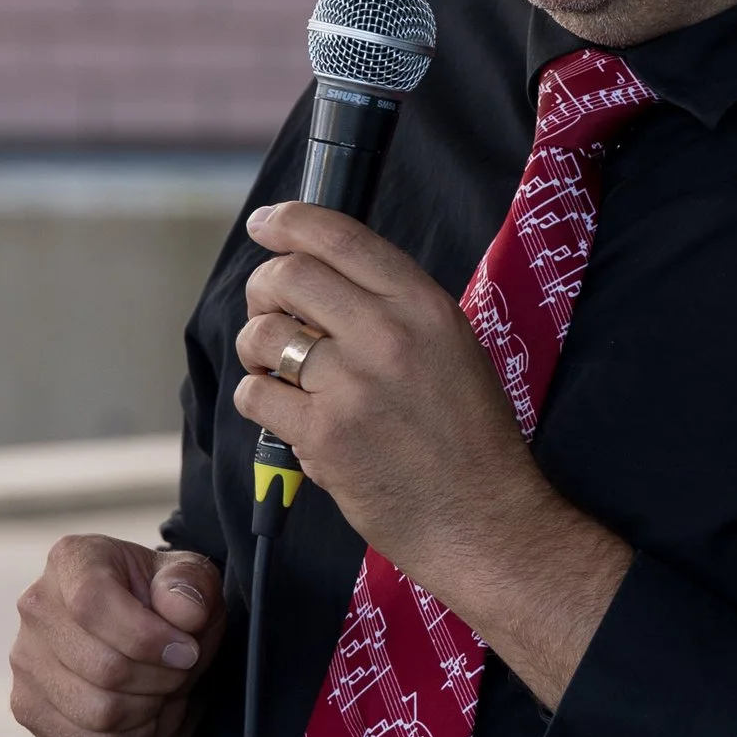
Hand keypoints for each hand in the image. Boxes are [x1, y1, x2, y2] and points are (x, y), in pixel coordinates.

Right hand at [10, 535, 223, 736]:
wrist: (147, 639)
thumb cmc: (167, 601)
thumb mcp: (193, 578)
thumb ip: (192, 584)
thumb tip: (184, 611)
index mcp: (73, 559)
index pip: (93, 603)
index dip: (147, 637)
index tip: (186, 649)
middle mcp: (36, 607)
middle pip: (102, 667)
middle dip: (160, 677)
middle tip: (182, 668)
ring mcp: (25, 661)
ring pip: (97, 712)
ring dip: (149, 709)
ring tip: (165, 688)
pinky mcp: (27, 707)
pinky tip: (145, 712)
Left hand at [232, 202, 631, 705]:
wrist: (481, 515)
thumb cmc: (469, 435)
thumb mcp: (452, 346)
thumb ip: (394, 310)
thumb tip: (323, 281)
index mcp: (424, 305)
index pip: (341, 237)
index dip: (291, 221)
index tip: (266, 223)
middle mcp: (387, 334)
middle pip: (289, 277)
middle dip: (263, 287)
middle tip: (268, 309)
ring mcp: (352, 384)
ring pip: (263, 335)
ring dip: (256, 347)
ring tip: (276, 368)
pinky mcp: (323, 435)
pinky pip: (255, 394)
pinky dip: (258, 399)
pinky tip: (283, 412)